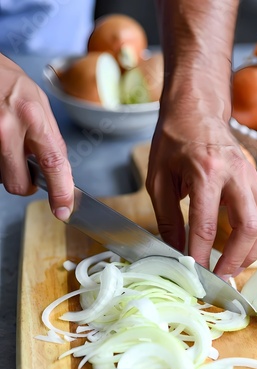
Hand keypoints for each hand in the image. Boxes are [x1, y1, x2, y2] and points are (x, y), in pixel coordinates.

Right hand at [0, 54, 73, 219]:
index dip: (61, 192)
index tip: (63, 210)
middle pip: (18, 183)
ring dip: (8, 169)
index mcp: (31, 117)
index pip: (52, 164)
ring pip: (1, 178)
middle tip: (26, 167)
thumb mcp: (40, 104)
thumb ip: (51, 140)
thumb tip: (62, 171)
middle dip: (25, 183)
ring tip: (8, 144)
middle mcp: (7, 128)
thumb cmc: (10, 83)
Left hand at [146, 97, 256, 277]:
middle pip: (248, 226)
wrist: (196, 109)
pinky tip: (242, 246)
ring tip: (233, 267)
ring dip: (252, 251)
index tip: (196, 275)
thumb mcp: (158, 180)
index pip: (205, 225)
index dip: (201, 255)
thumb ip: (167, 218)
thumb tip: (176, 252)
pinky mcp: (256, 178)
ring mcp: (251, 175)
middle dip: (235, 259)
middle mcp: (234, 173)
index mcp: (205, 171)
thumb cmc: (173, 141)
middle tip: (219, 278)